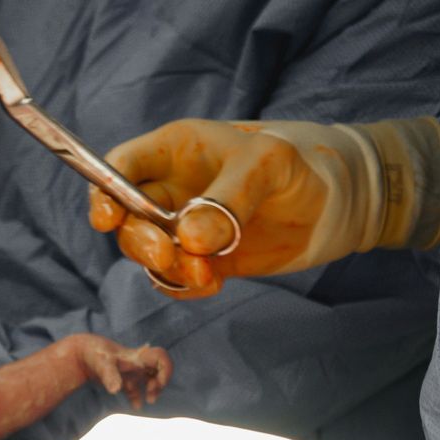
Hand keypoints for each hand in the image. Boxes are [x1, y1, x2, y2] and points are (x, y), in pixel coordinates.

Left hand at [68, 335, 170, 409]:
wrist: (79, 351)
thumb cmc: (93, 354)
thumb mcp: (102, 364)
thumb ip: (110, 375)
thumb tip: (115, 389)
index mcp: (137, 357)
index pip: (161, 357)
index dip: (166, 370)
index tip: (156, 384)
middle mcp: (136, 362)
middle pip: (159, 370)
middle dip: (160, 383)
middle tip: (150, 396)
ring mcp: (129, 370)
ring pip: (149, 379)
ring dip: (152, 390)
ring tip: (148, 400)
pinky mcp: (121, 377)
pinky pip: (134, 388)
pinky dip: (137, 397)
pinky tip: (136, 406)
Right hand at [87, 117, 439, 297]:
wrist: (337, 205)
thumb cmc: (299, 165)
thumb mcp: (269, 165)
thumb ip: (226, 198)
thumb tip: (187, 238)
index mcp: (174, 152)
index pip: (119, 166)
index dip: (103, 190)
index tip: (106, 219)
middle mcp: (170, 189)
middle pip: (124, 217)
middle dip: (138, 240)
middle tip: (171, 254)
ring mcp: (182, 226)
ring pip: (145, 252)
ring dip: (165, 268)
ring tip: (204, 272)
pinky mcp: (200, 260)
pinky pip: (172, 279)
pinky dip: (184, 287)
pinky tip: (213, 282)